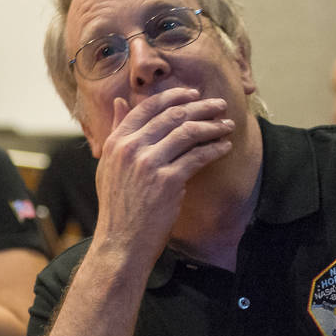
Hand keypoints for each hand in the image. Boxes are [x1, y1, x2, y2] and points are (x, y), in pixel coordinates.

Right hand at [94, 88, 234, 258]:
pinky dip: (214, 149)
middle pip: (172, 116)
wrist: (121, 242)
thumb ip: (116, 131)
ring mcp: (149, 164)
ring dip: (212, 126)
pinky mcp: (168, 182)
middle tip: (219, 105)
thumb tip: (122, 101)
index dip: (174, 96)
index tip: (192, 94)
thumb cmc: (117, 205)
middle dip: (200, 107)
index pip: (148, 107)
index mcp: (116, 142)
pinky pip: (197, 157)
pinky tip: (225, 147)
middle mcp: (131, 149)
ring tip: (227, 124)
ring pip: (188, 133)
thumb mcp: (108, 164)